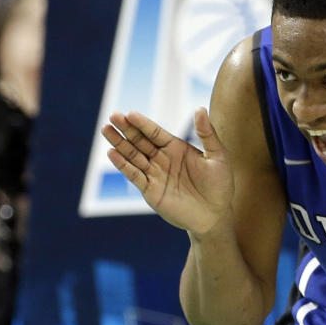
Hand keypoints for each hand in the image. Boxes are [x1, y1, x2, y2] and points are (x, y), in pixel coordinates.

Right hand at [101, 107, 233, 235]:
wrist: (216, 216)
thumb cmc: (220, 186)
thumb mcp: (218, 157)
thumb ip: (207, 134)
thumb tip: (200, 108)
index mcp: (176, 148)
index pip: (155, 132)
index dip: (143, 124)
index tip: (130, 114)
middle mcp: (162, 159)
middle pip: (140, 141)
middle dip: (126, 129)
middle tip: (112, 116)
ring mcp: (155, 174)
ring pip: (133, 156)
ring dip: (119, 144)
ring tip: (106, 130)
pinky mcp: (151, 191)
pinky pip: (135, 176)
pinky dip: (123, 166)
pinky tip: (112, 154)